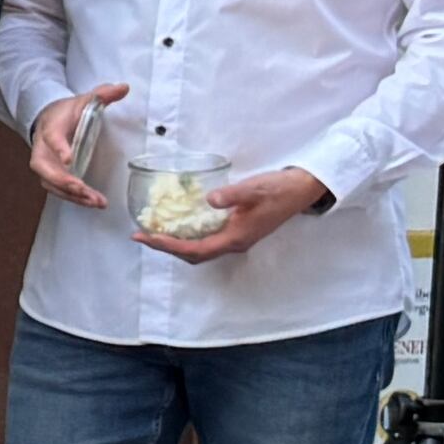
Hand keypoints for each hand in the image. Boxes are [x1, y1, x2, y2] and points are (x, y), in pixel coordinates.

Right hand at [26, 82, 126, 208]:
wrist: (47, 119)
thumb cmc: (66, 112)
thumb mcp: (83, 100)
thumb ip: (102, 95)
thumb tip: (124, 87)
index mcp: (51, 128)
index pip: (52, 139)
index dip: (59, 149)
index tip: (69, 159)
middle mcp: (43, 150)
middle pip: (46, 169)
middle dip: (64, 181)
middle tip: (82, 189)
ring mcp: (45, 166)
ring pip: (52, 184)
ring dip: (72, 195)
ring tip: (95, 202)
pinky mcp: (51, 177)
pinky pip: (59, 191)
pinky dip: (75, 199)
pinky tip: (93, 203)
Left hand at [137, 168, 335, 263]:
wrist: (302, 190)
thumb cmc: (279, 189)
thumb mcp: (254, 188)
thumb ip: (231, 195)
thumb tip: (209, 200)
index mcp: (235, 238)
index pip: (194, 249)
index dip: (168, 246)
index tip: (145, 237)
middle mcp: (234, 243)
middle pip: (194, 255)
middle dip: (166, 248)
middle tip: (141, 236)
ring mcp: (237, 238)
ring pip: (201, 249)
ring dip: (176, 245)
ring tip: (154, 233)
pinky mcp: (239, 231)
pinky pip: (208, 240)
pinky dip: (189, 237)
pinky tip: (179, 225)